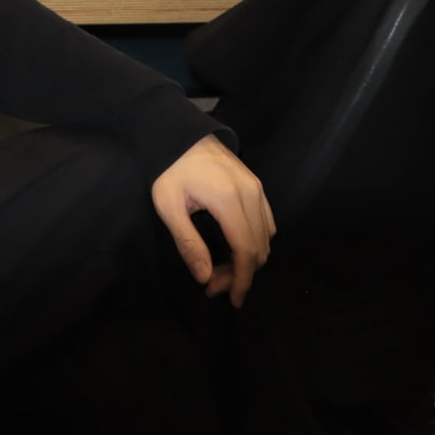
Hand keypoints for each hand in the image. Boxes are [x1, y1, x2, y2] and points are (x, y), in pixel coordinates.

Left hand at [150, 134, 275, 306]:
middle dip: (240, 274)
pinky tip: (234, 249)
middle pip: (258, 248)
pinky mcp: (257, 186)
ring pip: (266, 237)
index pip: (246, 251)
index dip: (241, 280)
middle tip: (215, 285)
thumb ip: (188, 242)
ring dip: (249, 259)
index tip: (232, 300)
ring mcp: (257, 188)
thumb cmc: (169, 169)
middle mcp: (251, 195)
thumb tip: (205, 277)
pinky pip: (266, 222)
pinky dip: (255, 242)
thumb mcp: (168, 206)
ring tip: (221, 270)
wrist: (178, 134)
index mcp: (229, 200)